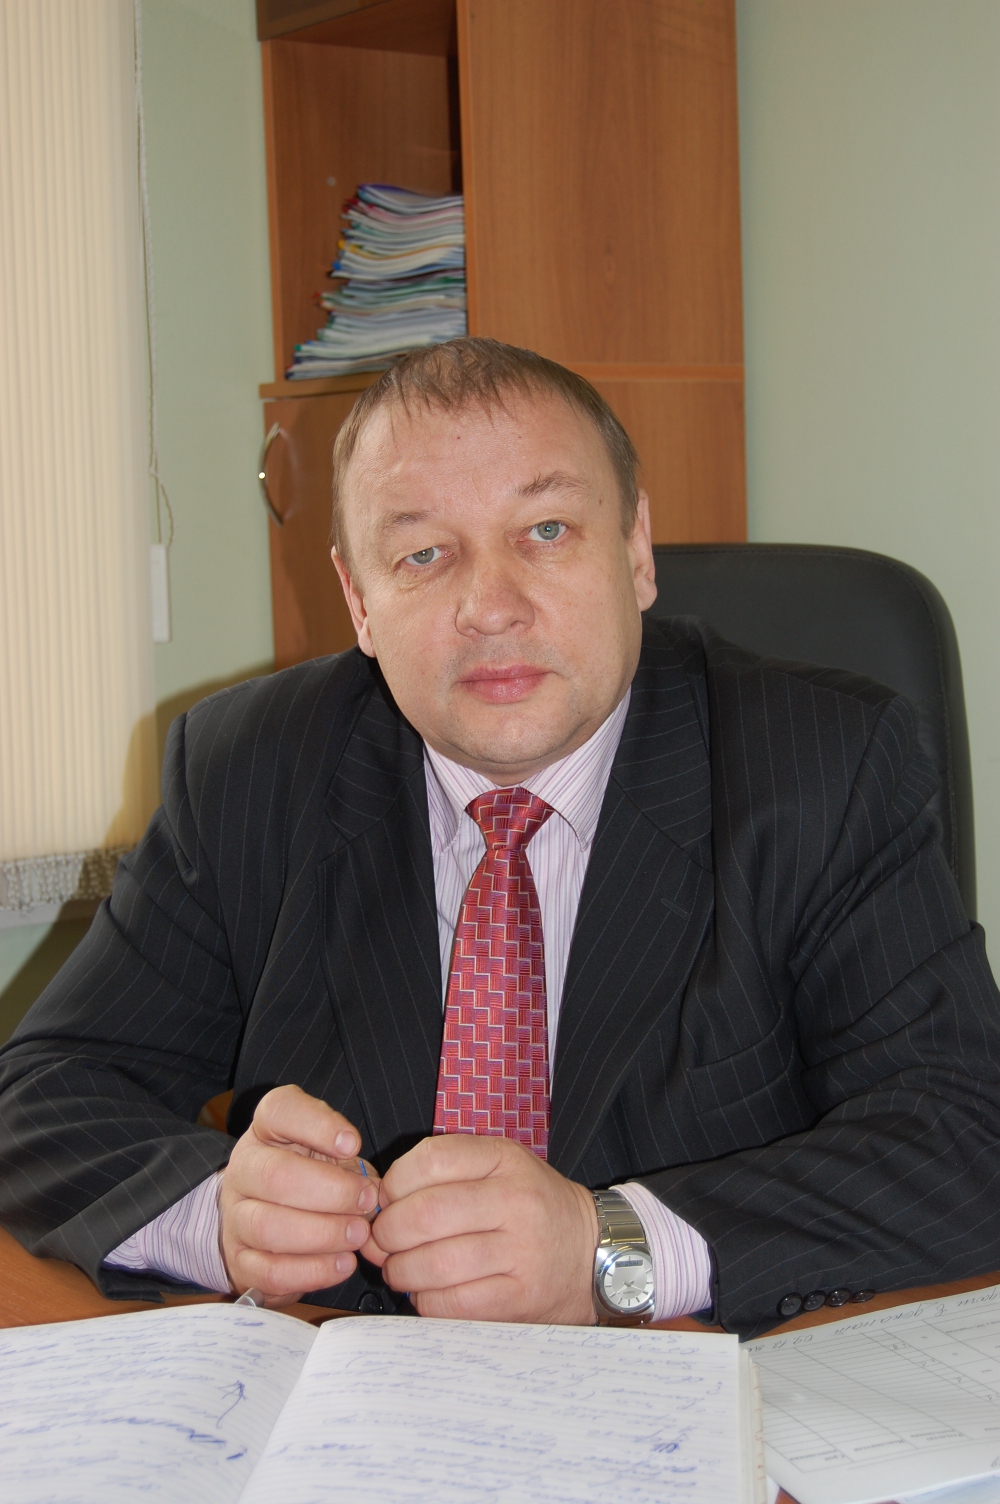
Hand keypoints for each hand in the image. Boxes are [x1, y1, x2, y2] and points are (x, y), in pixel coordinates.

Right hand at [219, 1084, 380, 1306]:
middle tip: (367, 1201)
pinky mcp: (240, 1261)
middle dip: (331, 1192)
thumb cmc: (314, 1179)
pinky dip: (312, 1271)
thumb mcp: (332, 1156)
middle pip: (276, 1175)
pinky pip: (270, 1271)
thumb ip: (351, 1165)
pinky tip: (342, 1263)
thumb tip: (374, 1193)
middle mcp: (243, 1169)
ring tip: (358, 1235)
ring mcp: (235, 1217)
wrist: (271, 1222)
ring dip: (323, 1234)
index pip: (279, 1110)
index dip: (318, 1125)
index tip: (352, 1144)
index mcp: (266, 1130)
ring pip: (269, 1227)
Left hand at [363, 1134, 598, 1323]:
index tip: (386, 1201)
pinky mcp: (520, 1299)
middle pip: (424, 1214)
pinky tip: (428, 1292)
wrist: (591, 1253)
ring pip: (433, 1263)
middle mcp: (516, 1201)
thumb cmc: (532, 1208)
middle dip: (387, 1233)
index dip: (393, 1184)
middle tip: (383, 1243)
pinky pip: (451, 1303)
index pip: (431, 1159)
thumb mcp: (498, 1169)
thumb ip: (442, 1175)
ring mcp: (522, 1252)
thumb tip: (377, 1208)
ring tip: (401, 1269)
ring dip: (400, 1271)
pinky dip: (425, 1301)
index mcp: (505, 1159)